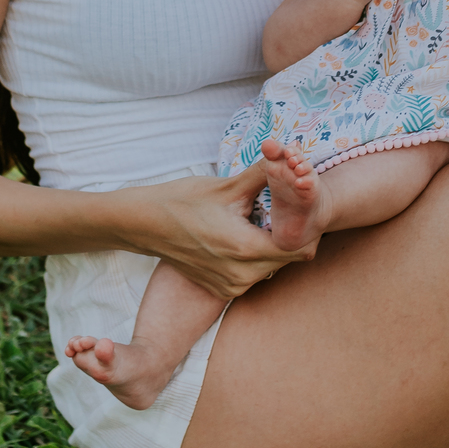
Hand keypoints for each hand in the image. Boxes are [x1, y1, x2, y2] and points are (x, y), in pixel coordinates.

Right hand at [127, 162, 313, 297]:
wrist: (144, 224)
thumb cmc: (183, 201)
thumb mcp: (228, 185)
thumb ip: (265, 173)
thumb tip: (292, 157)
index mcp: (246, 249)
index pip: (298, 248)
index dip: (304, 228)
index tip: (299, 209)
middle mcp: (241, 275)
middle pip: (287, 258)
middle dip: (290, 236)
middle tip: (282, 212)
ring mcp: (230, 286)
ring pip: (271, 268)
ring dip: (272, 247)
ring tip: (261, 221)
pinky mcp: (221, 290)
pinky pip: (253, 275)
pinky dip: (255, 258)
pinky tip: (244, 236)